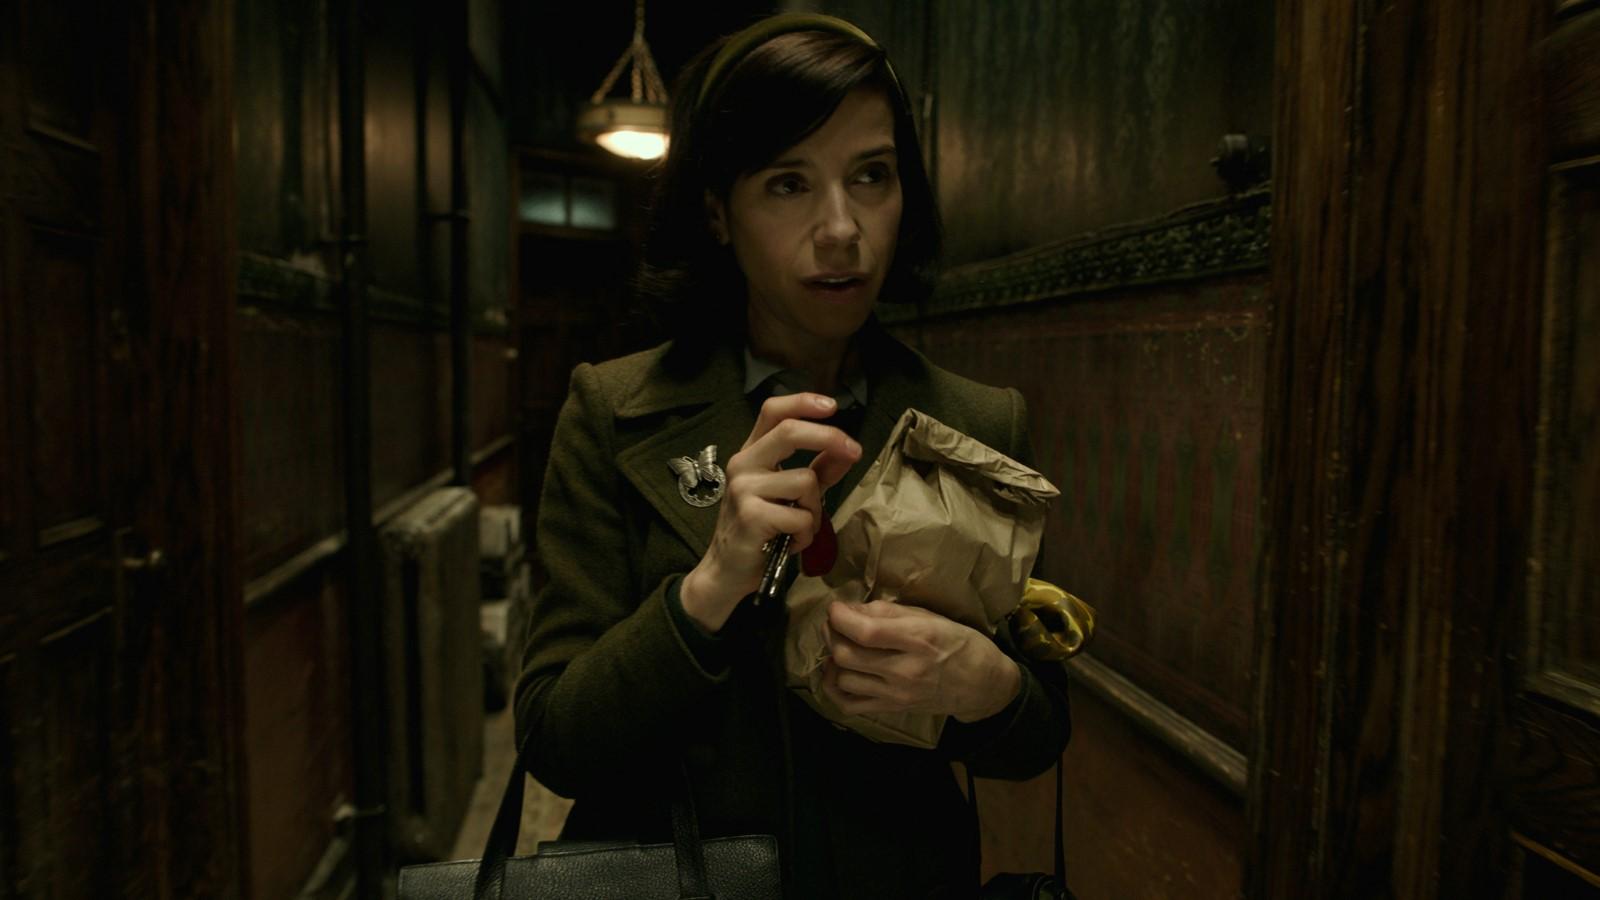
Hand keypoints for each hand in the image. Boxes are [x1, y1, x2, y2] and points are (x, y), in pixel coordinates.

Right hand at [679, 393, 860, 631]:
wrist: (727, 570)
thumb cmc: (762, 529)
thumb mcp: (791, 495)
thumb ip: (819, 470)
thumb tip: (849, 449)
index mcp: (752, 452)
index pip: (773, 411)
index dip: (803, 402)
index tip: (833, 406)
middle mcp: (743, 464)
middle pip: (789, 431)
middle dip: (829, 437)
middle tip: (854, 451)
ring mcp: (744, 489)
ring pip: (805, 481)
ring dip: (815, 509)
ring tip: (800, 527)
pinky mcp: (751, 516)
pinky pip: (801, 517)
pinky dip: (806, 534)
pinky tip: (790, 543)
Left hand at [821, 600, 1021, 722]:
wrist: (982, 685)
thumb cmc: (959, 643)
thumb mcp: (930, 617)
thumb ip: (888, 612)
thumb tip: (851, 609)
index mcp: (918, 639)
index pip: (866, 631)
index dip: (840, 617)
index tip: (835, 607)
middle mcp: (906, 670)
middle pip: (847, 655)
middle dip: (831, 634)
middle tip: (835, 624)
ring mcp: (897, 694)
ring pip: (843, 679)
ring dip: (832, 659)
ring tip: (840, 646)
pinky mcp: (892, 710)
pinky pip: (849, 705)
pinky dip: (834, 688)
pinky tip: (839, 673)